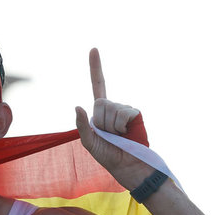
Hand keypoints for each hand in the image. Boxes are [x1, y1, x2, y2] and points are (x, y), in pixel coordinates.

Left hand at [75, 48, 145, 186]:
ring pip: (111, 109)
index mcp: (100, 111)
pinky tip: (127, 133)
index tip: (94, 49)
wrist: (128, 166)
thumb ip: (81, 126)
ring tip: (119, 136)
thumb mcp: (89, 143)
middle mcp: (113, 106)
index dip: (96, 67)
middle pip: (100, 103)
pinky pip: (123, 113)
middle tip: (109, 135)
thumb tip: (78, 106)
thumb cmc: (108, 156)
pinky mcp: (135, 114)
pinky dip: (121, 125)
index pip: (98, 84)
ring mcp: (125, 109)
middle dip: (101, 121)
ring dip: (111, 127)